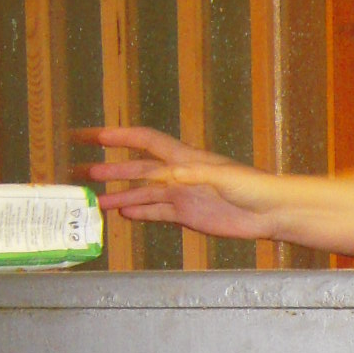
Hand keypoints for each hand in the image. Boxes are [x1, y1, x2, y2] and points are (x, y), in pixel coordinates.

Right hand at [74, 127, 276, 241]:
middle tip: (83, 173)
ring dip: (120, 196)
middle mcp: (179, 174)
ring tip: (96, 201)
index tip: (94, 137)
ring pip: (143, 194)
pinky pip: (158, 213)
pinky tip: (124, 215)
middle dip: (110, 169)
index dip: (119, 137)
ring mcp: (183, 195)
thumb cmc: (251, 186)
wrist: (270, 212)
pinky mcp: (189, 215)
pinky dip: (141, 214)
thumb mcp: (219, 176)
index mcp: (185, 157)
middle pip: (137, 169)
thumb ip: (188, 175)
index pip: (145, 141)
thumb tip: (160, 176)